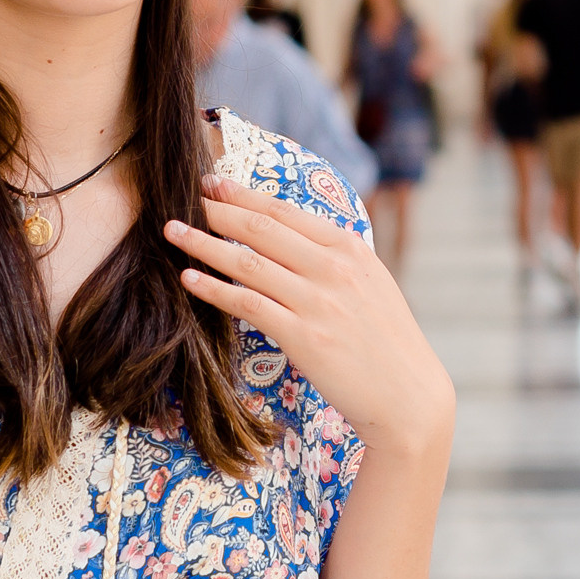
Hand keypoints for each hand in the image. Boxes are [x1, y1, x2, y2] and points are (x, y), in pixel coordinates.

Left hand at [165, 175, 453, 457]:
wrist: (407, 395)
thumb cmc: (385, 341)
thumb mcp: (370, 283)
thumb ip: (333, 258)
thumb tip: (291, 237)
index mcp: (349, 248)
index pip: (284, 211)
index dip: (242, 194)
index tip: (213, 182)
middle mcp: (333, 268)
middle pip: (260, 228)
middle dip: (216, 209)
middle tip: (185, 197)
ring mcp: (317, 302)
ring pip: (246, 262)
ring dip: (203, 243)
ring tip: (172, 232)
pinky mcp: (303, 337)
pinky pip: (246, 304)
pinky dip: (213, 288)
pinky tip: (189, 279)